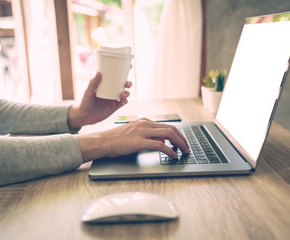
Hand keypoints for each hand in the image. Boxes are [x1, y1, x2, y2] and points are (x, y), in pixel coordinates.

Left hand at [68, 72, 131, 127]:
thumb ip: (93, 83)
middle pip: (123, 85)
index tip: (129, 66)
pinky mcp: (115, 107)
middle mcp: (111, 90)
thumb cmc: (85, 102)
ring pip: (125, 93)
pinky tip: (123, 100)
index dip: (124, 71)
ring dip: (127, 93)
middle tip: (127, 84)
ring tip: (122, 94)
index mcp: (106, 84)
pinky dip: (125, 101)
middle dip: (128, 83)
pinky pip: (123, 103)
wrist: (85, 116)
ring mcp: (114, 98)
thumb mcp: (89, 92)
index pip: (116, 76)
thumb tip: (99, 72)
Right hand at [74, 118, 189, 162]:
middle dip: (182, 139)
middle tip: (187, 147)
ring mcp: (142, 132)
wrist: (102, 141)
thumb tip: (161, 141)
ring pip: (168, 134)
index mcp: (144, 121)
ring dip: (180, 144)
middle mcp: (145, 124)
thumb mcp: (133, 133)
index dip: (178, 134)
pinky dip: (170, 150)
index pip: (167, 125)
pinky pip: (160, 145)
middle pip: (171, 128)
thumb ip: (147, 135)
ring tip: (184, 151)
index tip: (182, 142)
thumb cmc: (116, 140)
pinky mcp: (139, 142)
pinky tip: (173, 155)